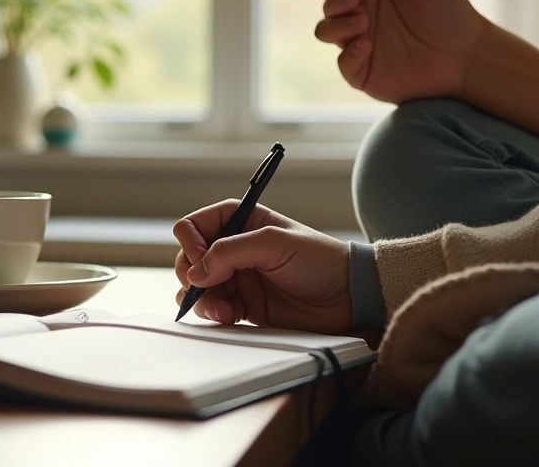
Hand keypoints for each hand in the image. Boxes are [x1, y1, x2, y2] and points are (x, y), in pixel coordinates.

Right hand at [173, 200, 350, 332]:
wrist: (348, 298)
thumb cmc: (320, 260)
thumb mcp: (275, 243)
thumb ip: (230, 251)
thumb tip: (196, 272)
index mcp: (242, 222)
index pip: (196, 225)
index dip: (191, 241)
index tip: (201, 258)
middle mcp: (235, 248)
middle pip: (190, 258)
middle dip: (193, 274)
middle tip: (206, 287)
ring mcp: (238, 278)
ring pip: (197, 286)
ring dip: (201, 298)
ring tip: (222, 309)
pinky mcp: (244, 305)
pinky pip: (213, 308)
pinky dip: (213, 313)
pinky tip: (230, 316)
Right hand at [315, 0, 488, 102]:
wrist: (466, 56)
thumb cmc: (449, 11)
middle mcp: (361, 7)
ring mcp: (358, 38)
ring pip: (324, 27)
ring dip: (336, 17)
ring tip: (363, 18)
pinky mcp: (363, 69)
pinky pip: (341, 62)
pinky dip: (349, 52)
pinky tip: (368, 45)